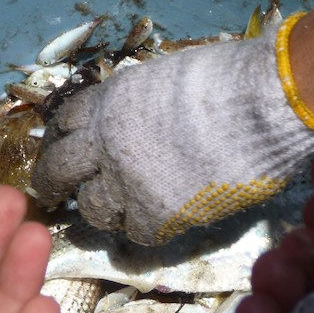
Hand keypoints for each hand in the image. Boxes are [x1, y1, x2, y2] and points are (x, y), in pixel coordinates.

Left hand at [30, 24, 313, 244]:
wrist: (261, 105)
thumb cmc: (229, 80)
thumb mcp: (167, 78)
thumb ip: (143, 104)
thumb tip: (144, 123)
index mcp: (110, 101)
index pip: (66, 124)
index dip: (64, 140)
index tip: (66, 151)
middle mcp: (106, 141)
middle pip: (59, 169)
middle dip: (52, 184)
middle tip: (53, 196)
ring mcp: (126, 181)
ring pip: (93, 209)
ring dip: (103, 211)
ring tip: (118, 212)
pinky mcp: (155, 214)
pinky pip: (137, 234)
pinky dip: (147, 230)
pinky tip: (161, 222)